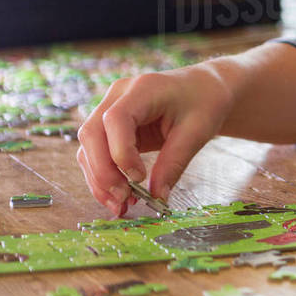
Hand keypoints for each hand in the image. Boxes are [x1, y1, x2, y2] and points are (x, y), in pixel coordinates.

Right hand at [75, 64, 232, 217]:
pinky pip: (97, 153)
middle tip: (123, 200)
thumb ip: (173, 164)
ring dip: (99, 180)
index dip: (120, 152)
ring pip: (88, 147)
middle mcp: (118, 96)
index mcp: (143, 89)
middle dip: (103, 172)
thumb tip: (157, 198)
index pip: (115, 119)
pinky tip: (119, 196)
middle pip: (92, 134)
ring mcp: (109, 109)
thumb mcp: (197, 132)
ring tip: (120, 206)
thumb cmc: (204, 102)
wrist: (206, 88)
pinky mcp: (110, 127)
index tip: (138, 178)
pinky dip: (104, 177)